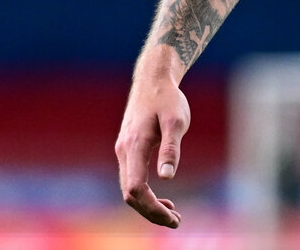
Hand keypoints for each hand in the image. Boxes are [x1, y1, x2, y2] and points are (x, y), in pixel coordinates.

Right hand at [115, 62, 189, 227]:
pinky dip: (144, 193)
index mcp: (134, 146)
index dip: (152, 208)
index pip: (135, 189)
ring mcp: (123, 150)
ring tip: (172, 214)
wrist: (152, 79)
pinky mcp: (128, 148)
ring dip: (148, 205)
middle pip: (130, 194)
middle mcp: (124, 151)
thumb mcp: (176, 120)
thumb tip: (166, 178)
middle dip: (151, 212)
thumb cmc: (167, 98)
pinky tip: (163, 197)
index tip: (173, 218)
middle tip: (177, 221)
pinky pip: (131, 178)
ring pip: (129, 188)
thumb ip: (171, 148)